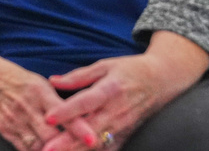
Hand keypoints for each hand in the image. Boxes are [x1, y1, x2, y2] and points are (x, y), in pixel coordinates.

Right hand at [0, 53, 90, 150]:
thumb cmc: (17, 79)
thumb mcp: (39, 83)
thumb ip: (58, 102)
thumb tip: (84, 117)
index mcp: (39, 91)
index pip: (63, 112)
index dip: (78, 128)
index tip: (92, 139)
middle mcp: (27, 107)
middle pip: (52, 136)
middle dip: (68, 147)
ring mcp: (14, 121)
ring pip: (39, 147)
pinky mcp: (5, 130)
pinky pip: (24, 149)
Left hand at [42, 34, 208, 150]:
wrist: (162, 81)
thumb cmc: (130, 70)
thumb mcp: (104, 65)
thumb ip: (78, 76)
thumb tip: (52, 80)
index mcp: (110, 90)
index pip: (85, 103)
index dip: (66, 111)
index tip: (48, 118)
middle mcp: (117, 111)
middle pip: (89, 130)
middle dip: (67, 142)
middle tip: (46, 149)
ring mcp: (123, 127)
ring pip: (98, 145)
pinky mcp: (127, 136)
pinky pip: (110, 150)